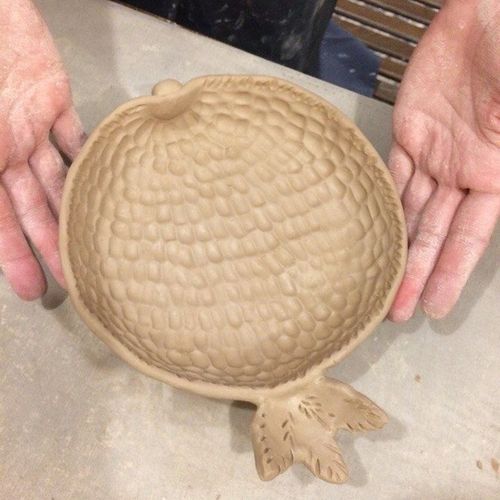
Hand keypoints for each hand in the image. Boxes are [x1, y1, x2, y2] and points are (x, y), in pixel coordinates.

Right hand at [0, 1, 84, 299]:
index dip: (13, 255)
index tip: (31, 288)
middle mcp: (4, 149)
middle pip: (33, 208)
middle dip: (50, 245)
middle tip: (72, 280)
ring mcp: (29, 126)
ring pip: (57, 180)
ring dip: (73, 210)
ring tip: (94, 242)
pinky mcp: (52, 99)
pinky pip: (74, 136)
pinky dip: (87, 158)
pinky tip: (102, 185)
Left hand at [388, 0, 499, 320]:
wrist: (485, 14)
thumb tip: (492, 191)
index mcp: (496, 174)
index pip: (469, 239)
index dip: (451, 274)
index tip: (435, 307)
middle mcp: (464, 172)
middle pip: (433, 234)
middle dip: (416, 273)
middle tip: (396, 311)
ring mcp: (436, 154)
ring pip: (409, 210)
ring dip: (393, 244)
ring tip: (377, 279)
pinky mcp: (411, 132)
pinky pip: (392, 174)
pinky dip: (380, 201)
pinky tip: (370, 227)